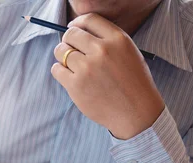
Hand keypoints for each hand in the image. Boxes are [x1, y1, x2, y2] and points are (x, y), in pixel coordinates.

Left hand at [51, 13, 164, 139]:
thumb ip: (108, 40)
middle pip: (71, 34)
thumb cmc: (133, 83)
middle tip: (70, 49)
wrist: (136, 112)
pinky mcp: (76, 85)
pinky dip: (59, 71)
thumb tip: (80, 32)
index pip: (89, 19)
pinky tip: (69, 77)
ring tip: (71, 65)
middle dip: (68, 40)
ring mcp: (87, 68)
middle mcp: (101, 50)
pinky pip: (56, 69)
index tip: (73, 29)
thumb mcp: (129, 52)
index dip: (76, 23)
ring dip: (62, 56)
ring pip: (61, 51)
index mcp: (117, 39)